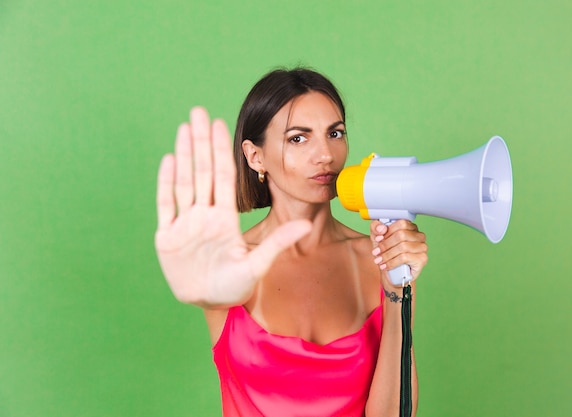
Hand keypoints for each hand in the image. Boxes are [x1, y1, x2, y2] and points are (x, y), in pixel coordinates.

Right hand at [155, 107, 310, 307]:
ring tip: (184, 127)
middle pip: (203, 171)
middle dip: (201, 141)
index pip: (224, 177)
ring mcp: (185, 223)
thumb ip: (278, 242)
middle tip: (198, 111)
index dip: (222, 150)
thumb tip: (305, 225)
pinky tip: (169, 159)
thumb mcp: (258, 264)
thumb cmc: (235, 286)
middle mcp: (204, 215)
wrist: (209, 304)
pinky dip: (166, 183)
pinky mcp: (168, 236)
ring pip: (184, 182)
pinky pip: (166, 204)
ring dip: (184, 154)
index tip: (222, 124)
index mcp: (226, 218)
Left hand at [369, 220, 427, 286]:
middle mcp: (419, 236)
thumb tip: (381, 228)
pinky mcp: (422, 259)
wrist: (392, 274)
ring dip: (387, 254)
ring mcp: (422, 247)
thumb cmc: (387, 253)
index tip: (378, 239)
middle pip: (401, 235)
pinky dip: (392, 262)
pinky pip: (405, 258)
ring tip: (379, 260)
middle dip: (385, 244)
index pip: (401, 223)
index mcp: (411, 227)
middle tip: (376, 252)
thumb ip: (376, 228)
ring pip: (403, 247)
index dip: (388, 231)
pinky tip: (385, 266)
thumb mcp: (377, 238)